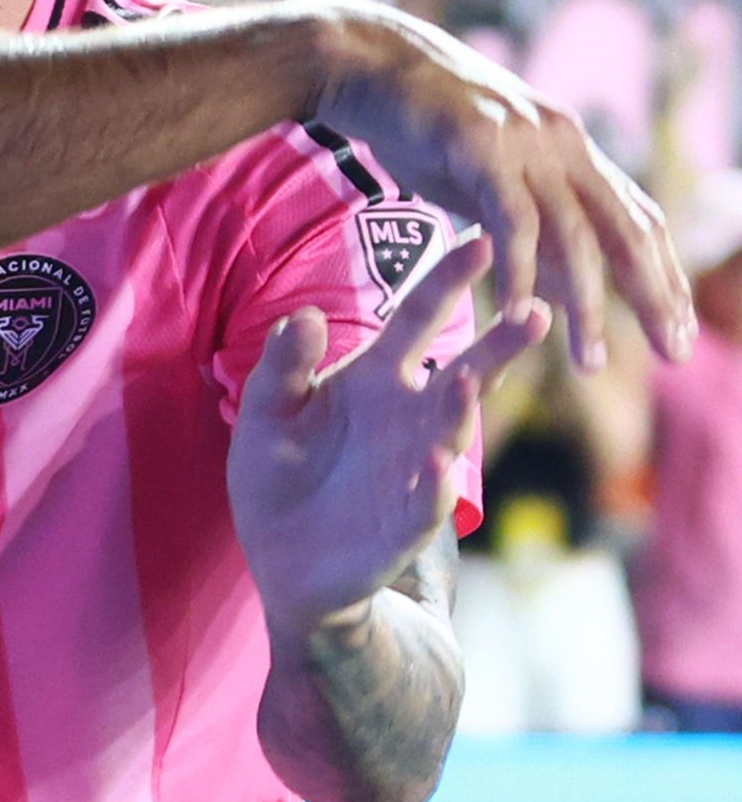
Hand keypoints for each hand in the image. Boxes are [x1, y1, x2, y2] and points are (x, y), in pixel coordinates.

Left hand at [229, 235, 543, 639]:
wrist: (284, 562)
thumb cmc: (278, 475)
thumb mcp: (265, 411)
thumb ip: (282, 363)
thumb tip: (306, 314)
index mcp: (375, 377)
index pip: (420, 318)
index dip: (448, 279)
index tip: (483, 239)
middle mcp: (409, 416)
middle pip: (463, 369)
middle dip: (499, 344)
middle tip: (535, 310)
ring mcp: (415, 467)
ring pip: (451, 430)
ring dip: (459, 406)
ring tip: (464, 378)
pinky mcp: (406, 521)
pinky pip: (427, 499)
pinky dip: (433, 482)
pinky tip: (435, 463)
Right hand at [312, 1, 694, 368]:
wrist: (366, 61)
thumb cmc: (419, 124)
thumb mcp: (486, 177)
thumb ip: (527, 220)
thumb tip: (561, 277)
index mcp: (573, 148)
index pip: (639, 219)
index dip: (664, 276)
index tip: (677, 330)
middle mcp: (563, 141)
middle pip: (628, 229)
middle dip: (655, 295)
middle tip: (673, 353)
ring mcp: (524, 140)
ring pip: (574, 234)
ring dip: (586, 303)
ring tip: (588, 360)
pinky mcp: (479, 143)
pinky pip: (510, 219)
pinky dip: (517, 271)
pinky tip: (516, 313)